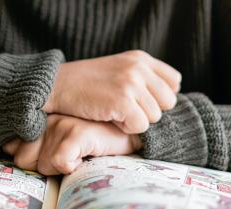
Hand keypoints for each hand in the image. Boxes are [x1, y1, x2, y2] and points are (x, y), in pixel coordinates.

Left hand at [3, 115, 141, 174]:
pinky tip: (85, 158)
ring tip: (80, 156)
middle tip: (69, 157)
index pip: (15, 152)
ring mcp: (61, 123)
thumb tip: (8, 149)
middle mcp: (47, 119)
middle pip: (24, 161)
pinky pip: (59, 162)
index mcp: (41, 121)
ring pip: (42, 165)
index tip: (53, 158)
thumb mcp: (60, 145)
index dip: (32, 162)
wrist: (128, 137)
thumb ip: (34, 147)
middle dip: (44, 167)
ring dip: (60, 169)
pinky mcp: (76, 132)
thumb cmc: (93, 145)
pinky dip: (71, 168)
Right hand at [43, 50, 180, 133]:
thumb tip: (170, 99)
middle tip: (125, 109)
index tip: (139, 101)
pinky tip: (110, 118)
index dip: (159, 97)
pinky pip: (140, 126)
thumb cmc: (86, 84)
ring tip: (113, 111)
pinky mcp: (123, 100)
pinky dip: (126, 128)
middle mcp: (139, 68)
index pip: (173, 83)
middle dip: (148, 111)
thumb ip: (144, 79)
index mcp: (141, 59)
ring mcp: (131, 83)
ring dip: (135, 120)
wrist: (56, 86)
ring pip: (154, 117)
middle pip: (167, 103)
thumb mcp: (119, 70)